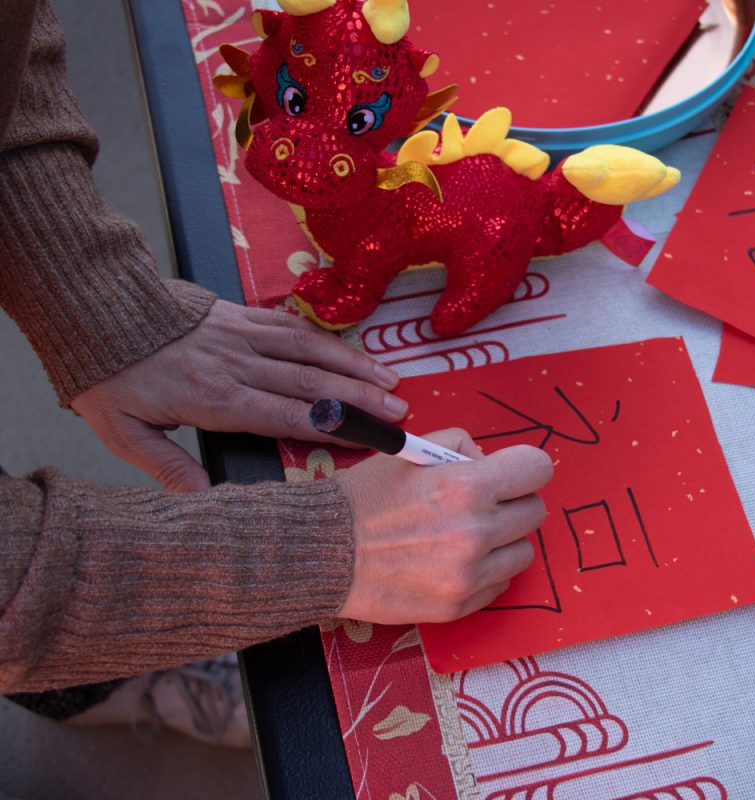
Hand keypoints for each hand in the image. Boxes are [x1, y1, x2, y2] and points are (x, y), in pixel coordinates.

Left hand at [71, 299, 408, 491]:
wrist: (94, 308)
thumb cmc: (109, 374)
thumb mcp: (123, 433)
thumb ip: (167, 467)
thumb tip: (204, 502)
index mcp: (215, 399)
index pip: (286, 416)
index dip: (334, 427)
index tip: (370, 438)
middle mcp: (238, 365)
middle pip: (311, 384)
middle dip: (361, 399)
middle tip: (399, 413)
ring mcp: (243, 336)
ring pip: (310, 351)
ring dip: (355, 367)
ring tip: (391, 381)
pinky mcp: (241, 315)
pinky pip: (293, 326)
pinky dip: (327, 339)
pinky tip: (351, 350)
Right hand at [334, 429, 552, 623]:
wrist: (323, 552)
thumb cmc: (366, 498)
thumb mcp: (410, 451)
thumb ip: (460, 445)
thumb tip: (490, 461)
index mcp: (466, 486)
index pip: (537, 469)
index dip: (524, 468)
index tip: (512, 473)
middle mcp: (475, 531)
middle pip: (535, 511)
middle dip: (513, 502)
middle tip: (484, 504)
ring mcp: (468, 573)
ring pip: (524, 551)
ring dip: (503, 541)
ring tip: (467, 535)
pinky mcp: (459, 605)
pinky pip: (500, 584)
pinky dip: (486, 572)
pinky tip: (454, 561)